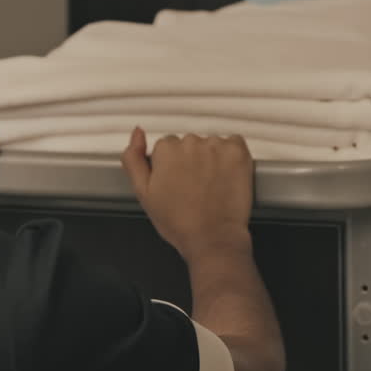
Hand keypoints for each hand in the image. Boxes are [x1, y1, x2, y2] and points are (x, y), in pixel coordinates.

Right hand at [121, 129, 254, 262]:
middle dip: (191, 161)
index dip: (172, 167)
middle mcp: (191, 143)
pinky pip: (234, 143)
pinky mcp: (238, 152)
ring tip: (211, 185)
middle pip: (189, 144)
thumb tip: (137, 132)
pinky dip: (231, 156)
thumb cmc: (179, 222)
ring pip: (210, 145)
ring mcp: (216, 146)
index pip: (167, 147)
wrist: (213, 238)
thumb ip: (133, 159)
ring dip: (211, 158)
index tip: (177, 183)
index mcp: (166, 150)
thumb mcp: (143, 193)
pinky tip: (226, 175)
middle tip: (194, 187)